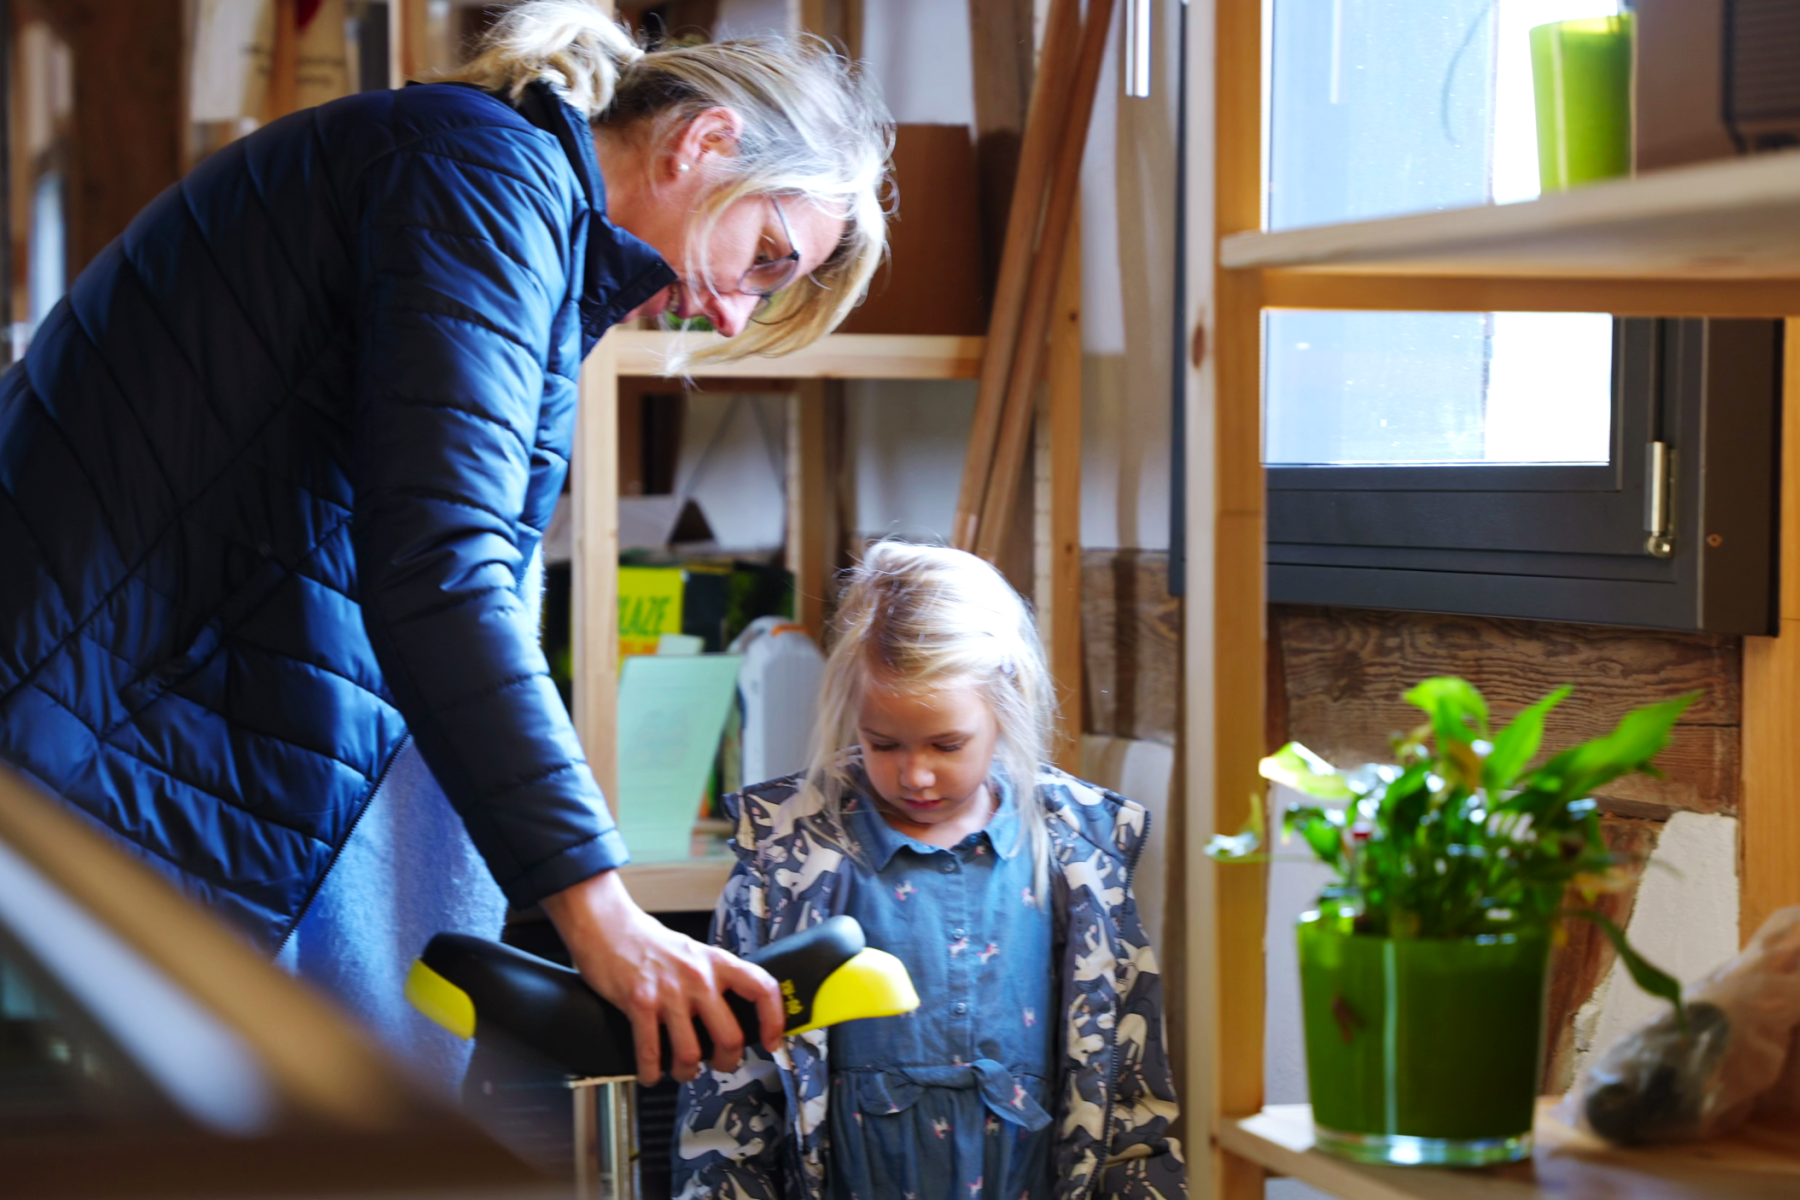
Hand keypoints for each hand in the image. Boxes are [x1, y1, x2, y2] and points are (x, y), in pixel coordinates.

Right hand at [540, 869, 784, 1085]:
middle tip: (719, 1064)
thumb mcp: (695, 954)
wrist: (609, 926)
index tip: (771, 1042)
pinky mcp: (640, 1003)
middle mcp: (698, 977)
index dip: (774, 1020)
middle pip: (729, 1036)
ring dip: (687, 1072)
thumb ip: (715, 980)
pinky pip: (651, 1053)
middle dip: (726, 1062)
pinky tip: (651, 1073)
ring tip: (682, 1070)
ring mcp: (669, 992)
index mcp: (717, 963)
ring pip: (690, 1053)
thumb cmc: (652, 945)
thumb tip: (736, 1017)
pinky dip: (651, 1073)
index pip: (762, 989)